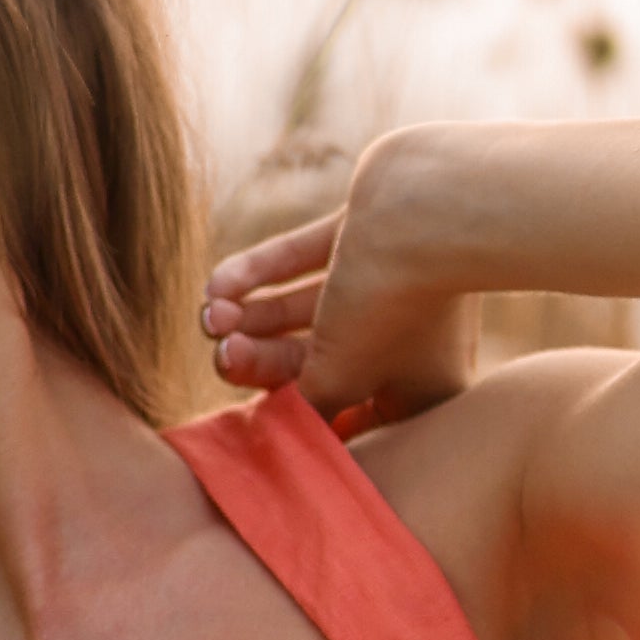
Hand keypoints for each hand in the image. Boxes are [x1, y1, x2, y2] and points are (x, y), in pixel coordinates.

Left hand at [200, 168, 476, 435]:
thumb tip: (282, 429)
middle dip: (261, 359)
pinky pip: (303, 258)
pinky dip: (260, 272)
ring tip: (213, 316)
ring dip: (251, 315)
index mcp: (418, 388)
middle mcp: (409, 340)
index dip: (308, 422)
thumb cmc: (388, 311)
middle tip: (224, 356)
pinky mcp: (365, 234)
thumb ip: (306, 407)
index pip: (354, 416)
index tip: (268, 424)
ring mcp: (389, 283)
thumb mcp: (338, 379)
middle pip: (317, 360)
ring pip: (306, 308)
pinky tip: (217, 285)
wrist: (426, 210)